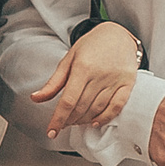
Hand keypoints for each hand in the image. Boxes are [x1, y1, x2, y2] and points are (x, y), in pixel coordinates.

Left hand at [33, 21, 142, 137]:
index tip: (51, 131)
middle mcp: (100, 75)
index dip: (58, 119)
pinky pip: (117, 106)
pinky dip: (105, 118)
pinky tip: (95, 122)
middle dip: (69, 120)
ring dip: (84, 120)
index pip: (68, 100)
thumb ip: (54, 82)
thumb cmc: (91, 46)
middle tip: (63, 123)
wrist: (118, 34)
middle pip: (82, 107)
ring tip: (76, 121)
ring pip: (97, 109)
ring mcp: (116, 80)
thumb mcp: (69, 59)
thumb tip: (36, 98)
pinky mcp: (128, 83)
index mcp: (83, 67)